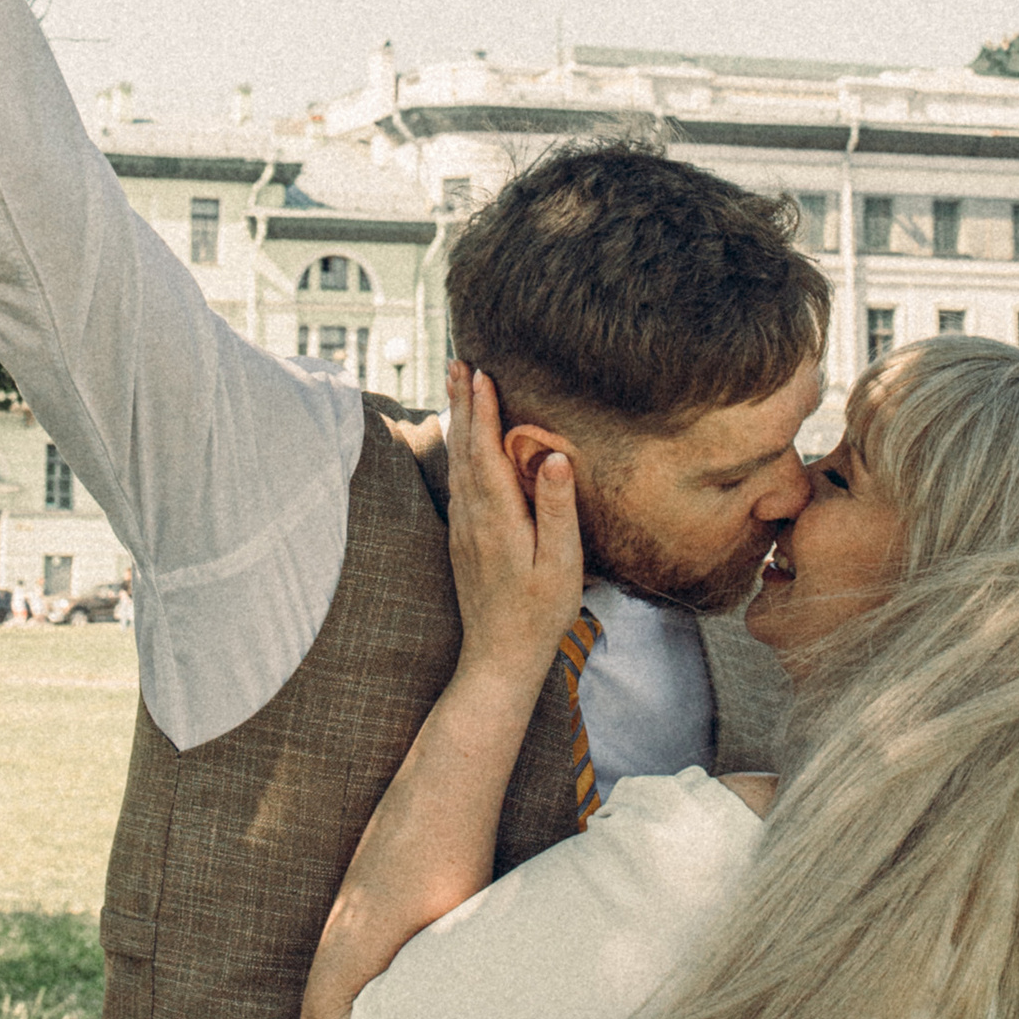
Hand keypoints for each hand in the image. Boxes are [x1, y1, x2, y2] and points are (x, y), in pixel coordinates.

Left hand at [445, 365, 583, 683]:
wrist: (498, 658)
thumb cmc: (539, 613)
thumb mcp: (561, 563)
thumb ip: (556, 508)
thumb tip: (552, 456)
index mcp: (497, 518)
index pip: (487, 451)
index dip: (484, 410)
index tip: (481, 372)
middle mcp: (472, 517)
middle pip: (464, 448)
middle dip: (462, 402)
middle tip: (457, 360)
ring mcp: (463, 528)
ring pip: (456, 462)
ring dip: (457, 421)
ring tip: (456, 386)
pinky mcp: (463, 538)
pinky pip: (457, 480)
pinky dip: (458, 449)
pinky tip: (460, 440)